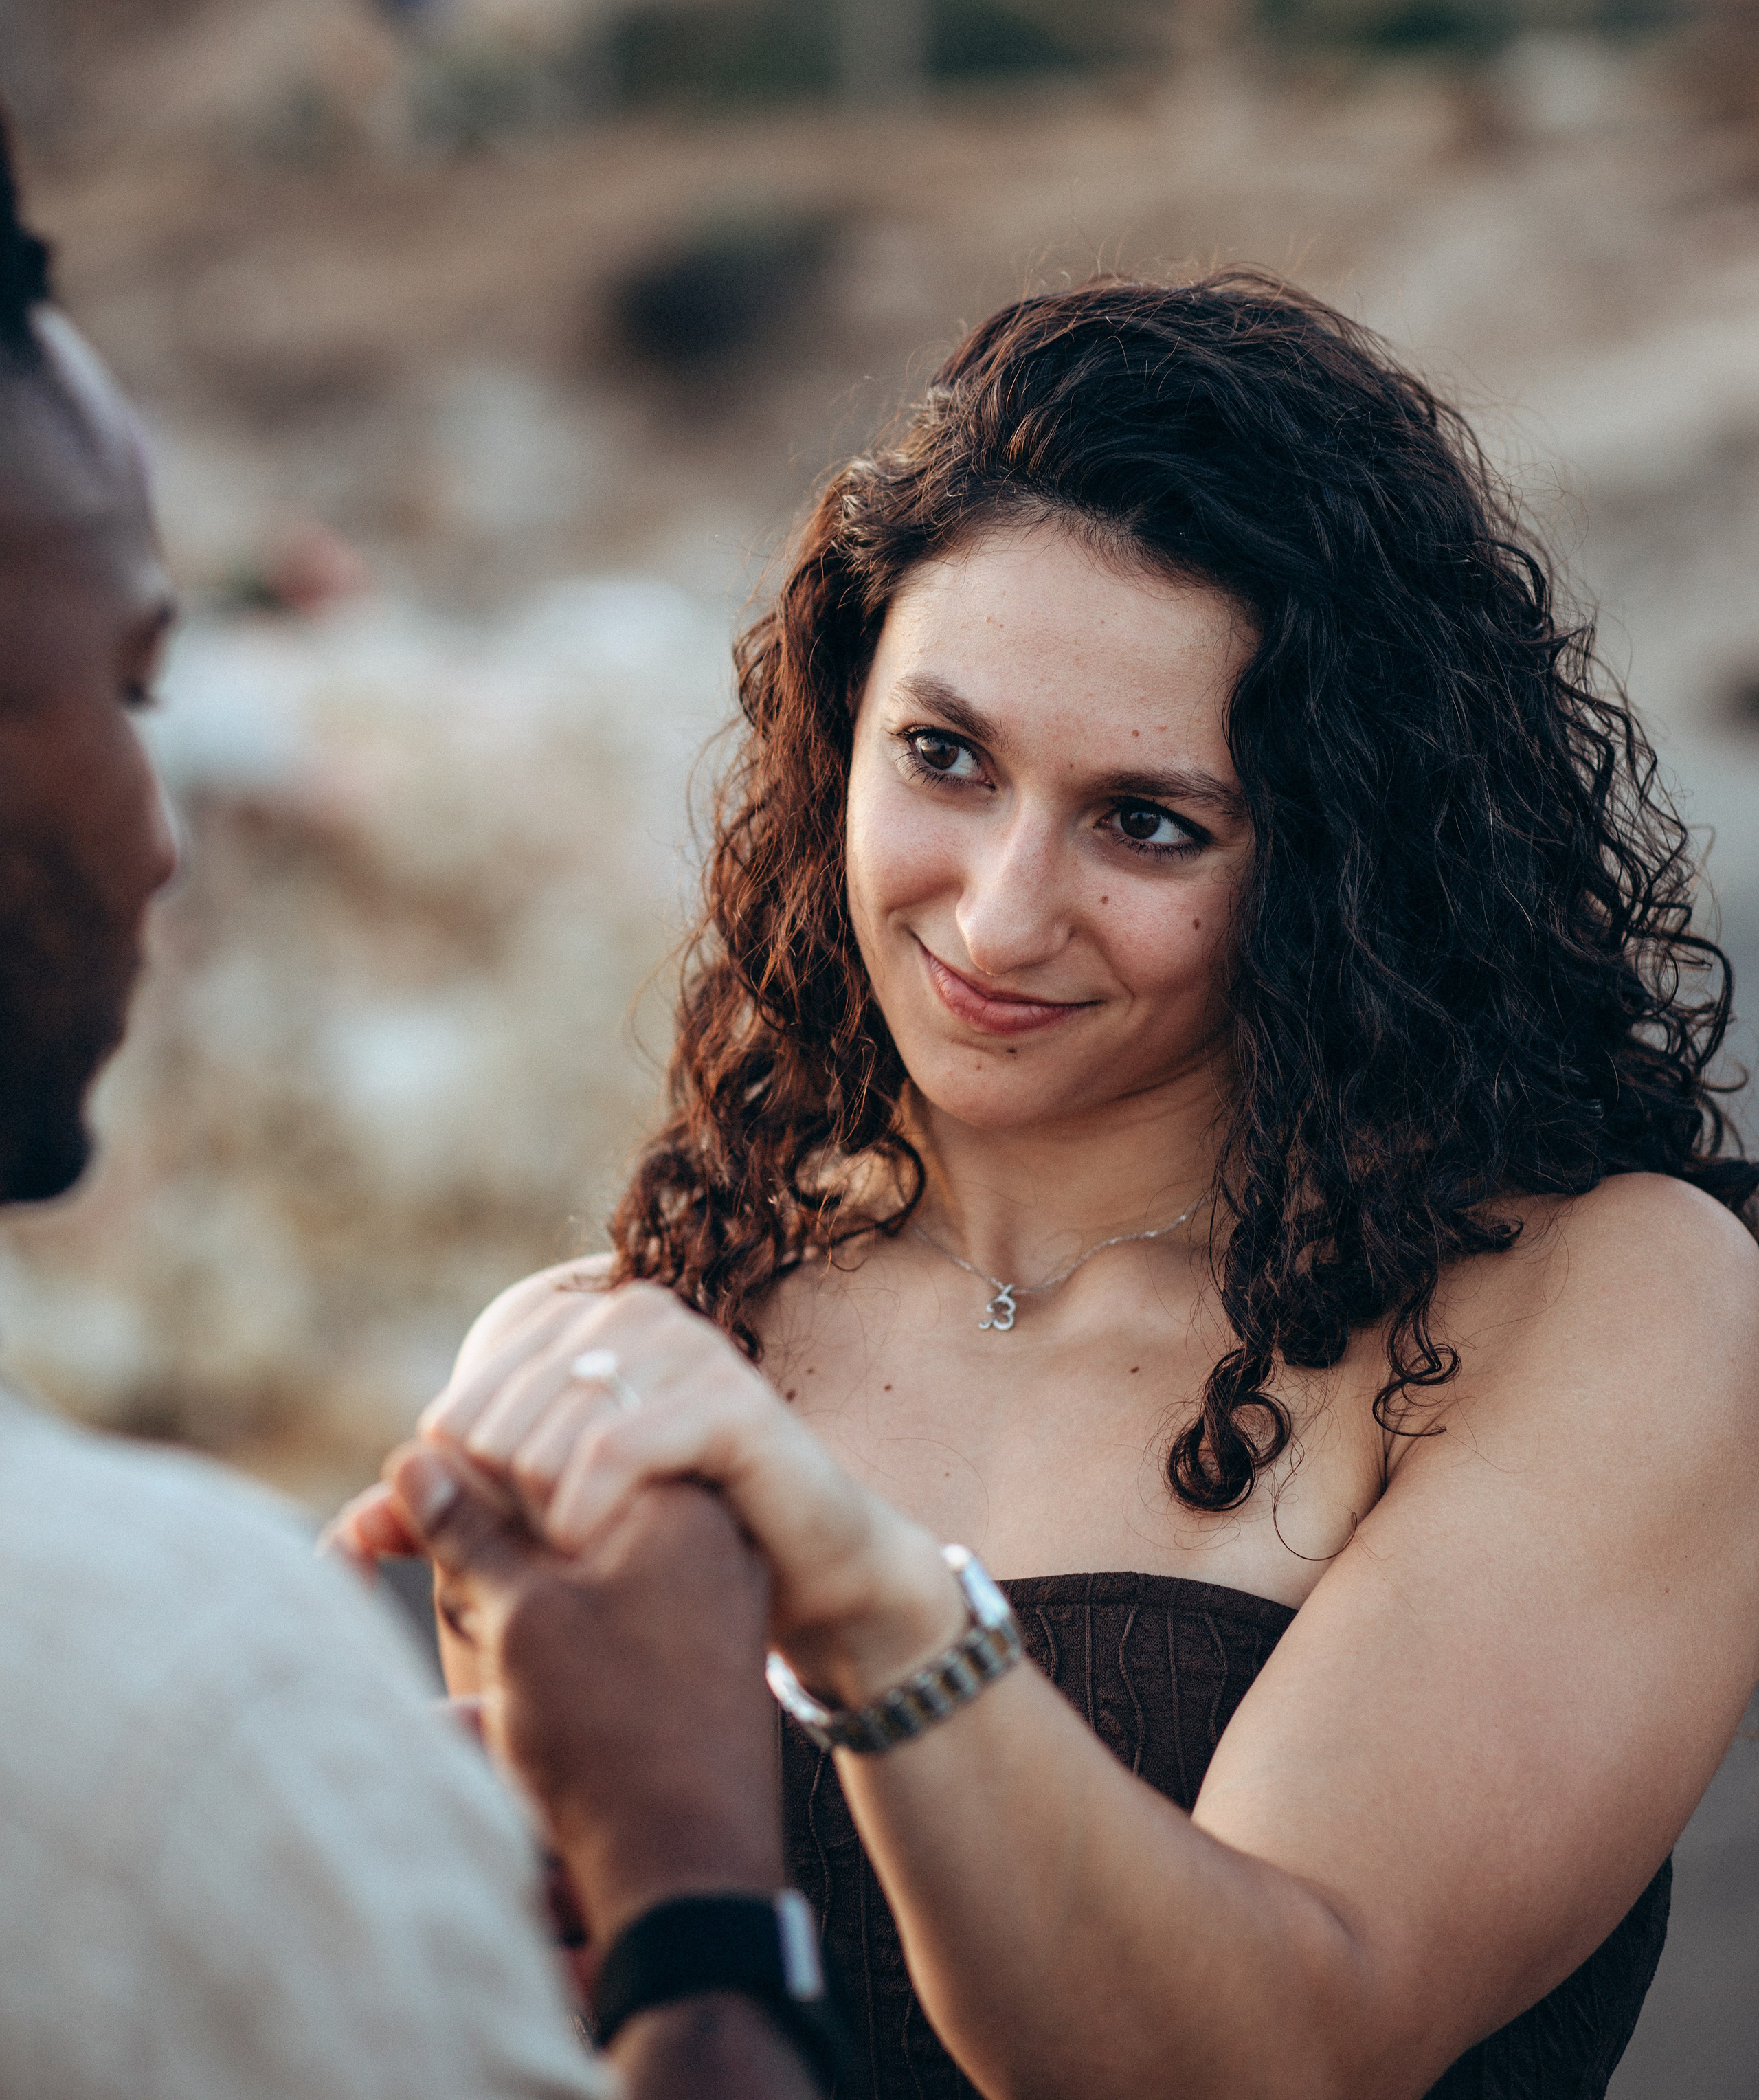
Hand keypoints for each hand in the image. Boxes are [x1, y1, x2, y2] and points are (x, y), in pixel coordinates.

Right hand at [379, 1446, 785, 1947]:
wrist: (688, 1866)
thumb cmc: (608, 1732)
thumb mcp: (523, 1617)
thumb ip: (471, 1531)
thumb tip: (418, 1460)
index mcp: (676, 1496)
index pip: (554, 1441)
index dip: (468, 1472)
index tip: (406, 1514)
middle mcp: (706, 1528)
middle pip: (567, 1495)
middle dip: (483, 1531)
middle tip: (416, 1578)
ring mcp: (708, 1587)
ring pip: (580, 1551)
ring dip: (509, 1577)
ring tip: (467, 1635)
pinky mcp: (696, 1640)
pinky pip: (609, 1597)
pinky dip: (552, 1614)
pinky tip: (510, 1657)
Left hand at [419, 1281, 966, 1708]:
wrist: (807, 1565)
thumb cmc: (676, 1544)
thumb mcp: (558, 1525)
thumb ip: (460, 1521)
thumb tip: (345, 1536)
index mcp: (581, 1327)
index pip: (456, 1416)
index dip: (466, 1502)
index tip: (520, 1554)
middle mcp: (628, 1315)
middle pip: (486, 1430)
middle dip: (504, 1519)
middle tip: (557, 1569)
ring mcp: (682, 1346)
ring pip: (538, 1443)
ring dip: (544, 1527)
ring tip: (586, 1565)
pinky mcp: (723, 1398)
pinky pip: (607, 1454)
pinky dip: (585, 1516)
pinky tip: (595, 1551)